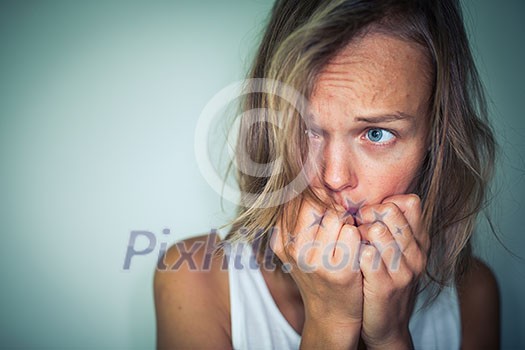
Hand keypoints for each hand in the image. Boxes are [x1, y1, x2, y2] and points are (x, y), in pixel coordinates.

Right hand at [270, 198, 362, 344]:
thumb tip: (309, 177)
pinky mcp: (338, 269)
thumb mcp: (298, 246)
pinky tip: (357, 247)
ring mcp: (314, 260)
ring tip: (348, 235)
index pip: (295, 197)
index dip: (316, 194)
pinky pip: (353, 233)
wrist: (331, 314)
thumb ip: (299, 217)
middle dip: (332, 206)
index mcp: (280, 239)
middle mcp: (292, 248)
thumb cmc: (319, 273)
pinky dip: (360, 236)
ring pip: (336, 215)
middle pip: (316, 202)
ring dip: (348, 221)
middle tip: (341, 220)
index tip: (326, 201)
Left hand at [356, 194, 428, 348]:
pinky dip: (354, 250)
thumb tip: (372, 200)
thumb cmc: (386, 281)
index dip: (385, 202)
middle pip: (391, 212)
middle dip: (367, 213)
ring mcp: (402, 271)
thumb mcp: (397, 254)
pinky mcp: (385, 286)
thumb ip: (392, 228)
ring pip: (377, 230)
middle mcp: (416, 254)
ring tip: (352, 241)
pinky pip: (366, 255)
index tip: (369, 214)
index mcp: (420, 242)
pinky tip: (349, 255)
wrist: (388, 326)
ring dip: (358, 231)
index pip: (410, 202)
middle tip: (356, 225)